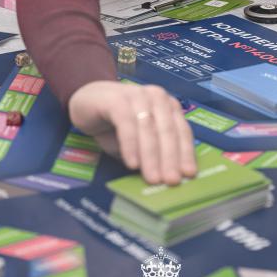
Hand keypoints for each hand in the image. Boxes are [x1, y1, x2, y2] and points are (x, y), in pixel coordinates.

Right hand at [68, 81, 196, 184]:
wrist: (87, 102)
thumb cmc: (117, 124)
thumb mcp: (139, 141)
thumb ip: (152, 153)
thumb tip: (165, 177)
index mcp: (167, 106)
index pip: (181, 130)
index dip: (186, 153)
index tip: (188, 174)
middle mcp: (156, 97)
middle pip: (167, 130)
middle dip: (170, 158)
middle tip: (171, 181)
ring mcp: (137, 95)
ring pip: (148, 128)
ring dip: (151, 156)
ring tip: (152, 178)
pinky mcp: (116, 99)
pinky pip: (126, 124)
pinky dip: (130, 145)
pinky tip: (132, 163)